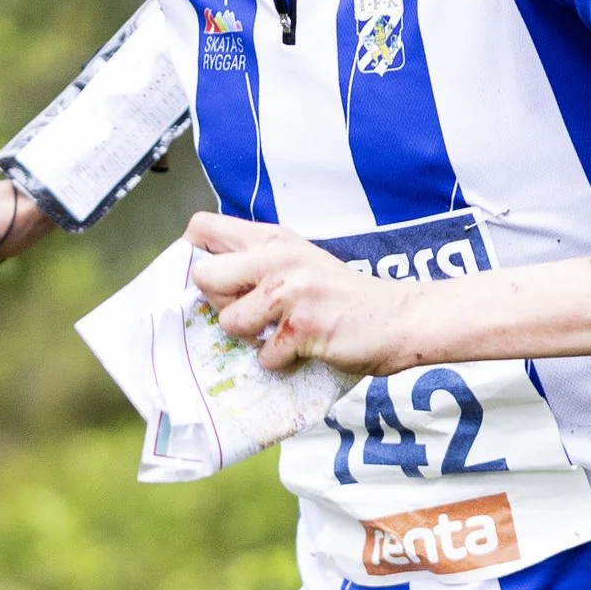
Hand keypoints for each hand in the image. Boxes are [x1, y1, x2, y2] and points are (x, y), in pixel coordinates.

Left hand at [186, 210, 419, 374]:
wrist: (396, 318)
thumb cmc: (342, 296)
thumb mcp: (298, 261)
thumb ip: (256, 262)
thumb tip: (204, 280)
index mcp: (271, 239)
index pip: (202, 228)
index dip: (194, 256)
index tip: (215, 280)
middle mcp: (276, 258)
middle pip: (204, 276)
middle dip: (219, 304)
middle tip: (250, 313)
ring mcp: (289, 292)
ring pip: (229, 322)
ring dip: (251, 338)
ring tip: (280, 333)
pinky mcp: (301, 328)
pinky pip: (263, 356)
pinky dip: (280, 362)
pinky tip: (303, 349)